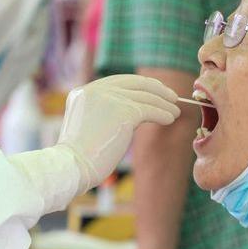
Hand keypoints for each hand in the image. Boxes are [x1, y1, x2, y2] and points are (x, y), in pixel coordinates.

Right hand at [59, 74, 179, 189]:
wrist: (71, 167)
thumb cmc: (80, 157)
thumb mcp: (88, 125)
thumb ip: (104, 113)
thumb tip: (134, 112)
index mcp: (84, 92)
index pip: (119, 81)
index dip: (141, 85)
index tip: (156, 91)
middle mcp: (95, 90)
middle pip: (135, 83)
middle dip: (157, 89)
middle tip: (172, 97)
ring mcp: (109, 98)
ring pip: (145, 96)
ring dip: (164, 104)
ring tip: (175, 112)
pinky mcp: (122, 111)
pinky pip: (149, 109)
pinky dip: (162, 113)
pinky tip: (170, 119)